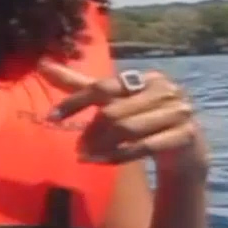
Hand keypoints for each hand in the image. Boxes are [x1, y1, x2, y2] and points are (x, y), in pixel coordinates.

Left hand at [40, 61, 208, 177]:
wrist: (185, 148)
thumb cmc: (143, 119)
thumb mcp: (114, 103)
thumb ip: (81, 86)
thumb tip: (42, 64)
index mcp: (145, 77)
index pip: (103, 87)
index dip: (76, 101)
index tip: (52, 117)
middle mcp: (164, 90)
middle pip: (115, 111)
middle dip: (91, 131)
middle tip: (78, 148)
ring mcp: (178, 112)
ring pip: (129, 130)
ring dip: (102, 147)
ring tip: (85, 157)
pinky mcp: (185, 135)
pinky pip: (144, 147)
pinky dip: (119, 156)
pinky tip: (101, 162)